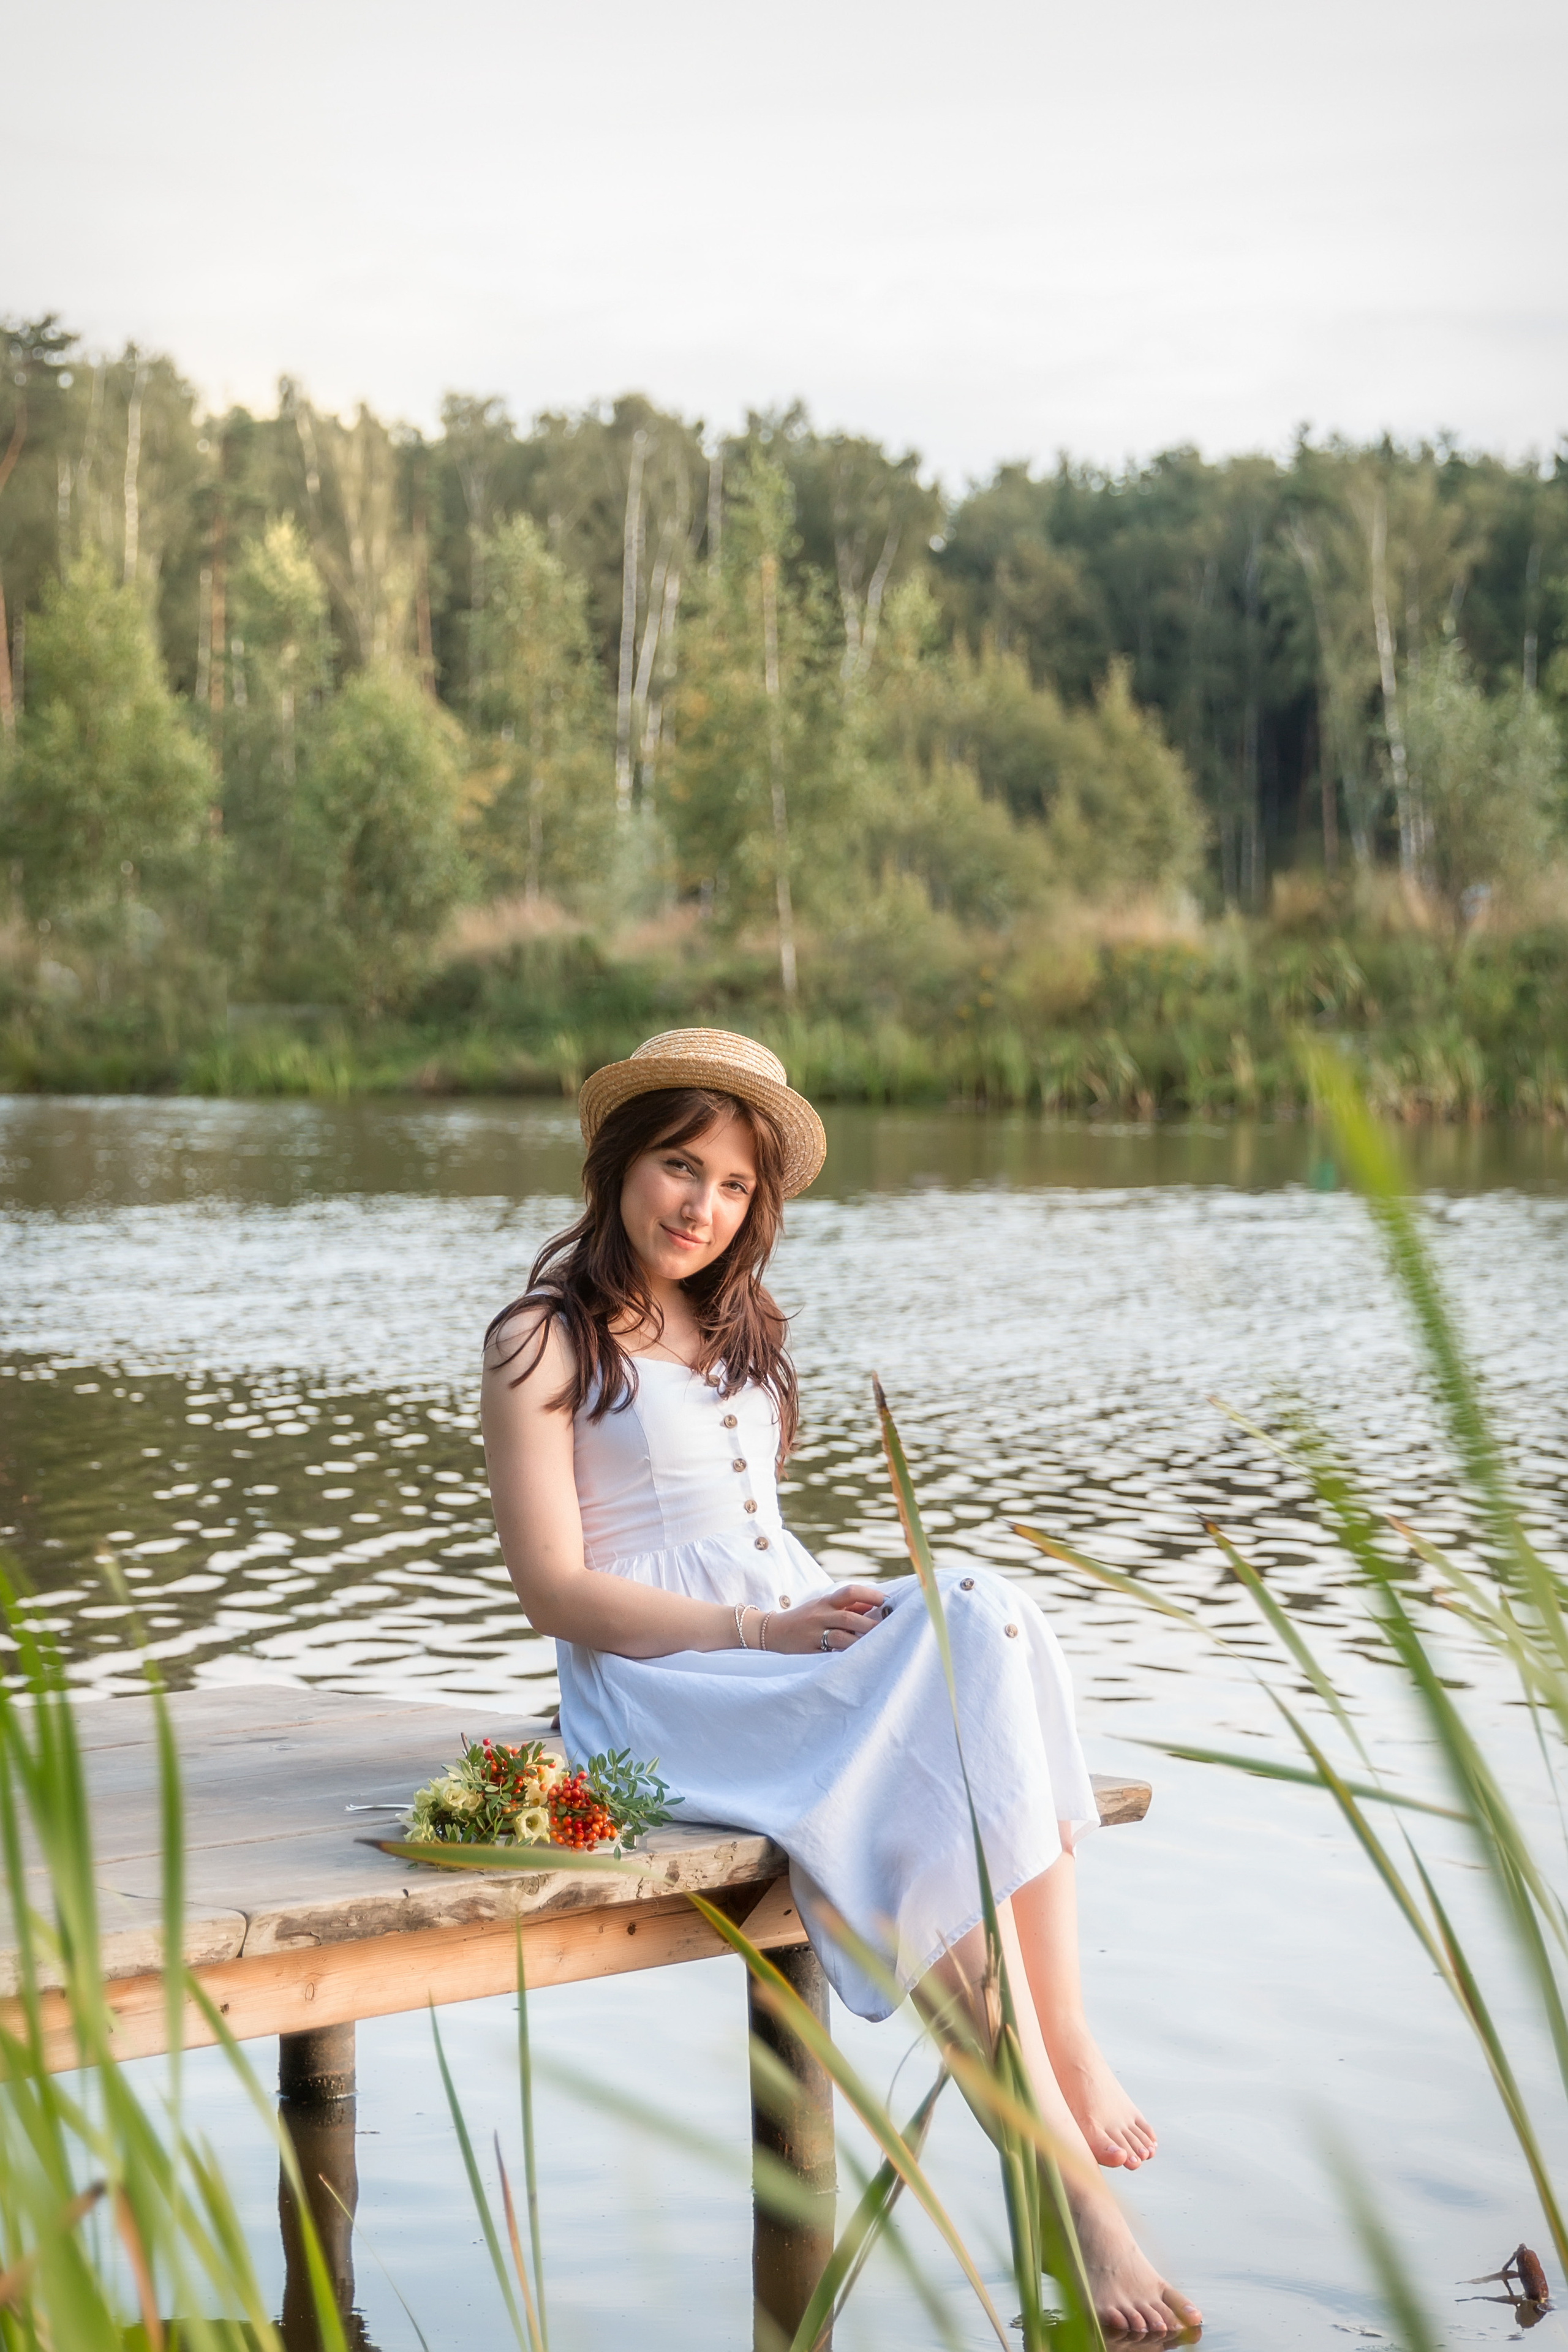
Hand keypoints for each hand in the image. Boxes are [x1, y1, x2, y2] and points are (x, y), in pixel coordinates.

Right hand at [760, 1584, 887, 1655]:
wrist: (771, 1632)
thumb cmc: (805, 1619)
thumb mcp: (824, 1607)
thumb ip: (848, 1607)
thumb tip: (876, 1607)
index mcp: (825, 1602)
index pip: (849, 1592)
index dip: (870, 1595)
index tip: (887, 1602)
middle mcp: (819, 1616)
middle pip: (848, 1617)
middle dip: (869, 1625)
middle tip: (889, 1631)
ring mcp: (813, 1635)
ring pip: (839, 1638)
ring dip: (859, 1643)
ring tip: (876, 1648)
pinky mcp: (807, 1653)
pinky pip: (827, 1656)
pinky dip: (842, 1658)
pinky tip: (856, 1661)